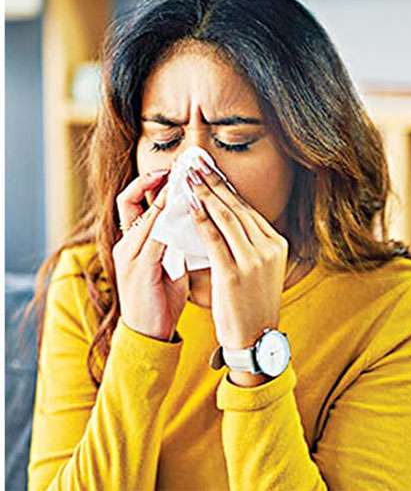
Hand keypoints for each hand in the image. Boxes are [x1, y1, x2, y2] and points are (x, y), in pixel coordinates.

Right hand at [113, 170, 189, 340]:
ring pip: (145, 214)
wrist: (149, 334)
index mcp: (131, 243)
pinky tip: (188, 211)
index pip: (134, 202)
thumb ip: (174, 245)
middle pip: (132, 199)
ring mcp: (129, 255)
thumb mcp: (167, 266)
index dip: (150, 183)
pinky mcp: (139, 267)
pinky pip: (155, 235)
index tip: (174, 171)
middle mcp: (125, 244)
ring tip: (185, 181)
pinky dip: (170, 220)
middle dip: (153, 179)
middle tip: (178, 166)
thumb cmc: (161, 301)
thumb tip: (195, 225)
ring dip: (166, 195)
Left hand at [185, 159, 288, 349]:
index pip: (247, 208)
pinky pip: (214, 238)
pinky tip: (188, 204)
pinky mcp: (235, 272)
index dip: (225, 186)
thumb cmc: (253, 302)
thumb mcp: (261, 268)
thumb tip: (227, 217)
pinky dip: (200, 219)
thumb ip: (250, 243)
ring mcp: (254, 259)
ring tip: (188, 176)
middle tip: (195, 162)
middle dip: (213, 181)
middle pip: (236, 206)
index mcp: (276, 243)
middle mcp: (269, 247)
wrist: (255, 338)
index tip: (209, 169)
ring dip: (204, 193)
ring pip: (225, 217)